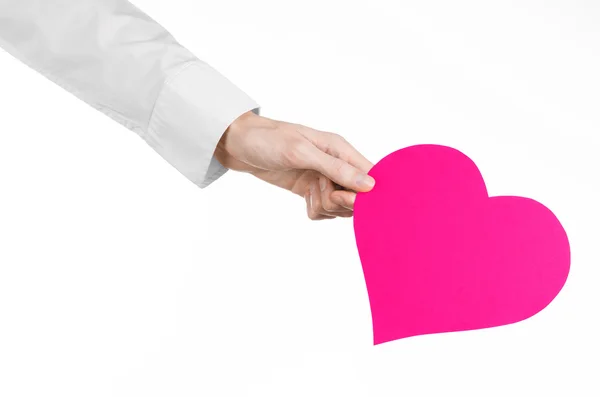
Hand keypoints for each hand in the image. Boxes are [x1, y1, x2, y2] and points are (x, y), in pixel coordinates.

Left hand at [215, 111, 375, 219]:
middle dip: (338, 201)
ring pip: (339, 207)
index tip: (340, 196)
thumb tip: (370, 186)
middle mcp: (336, 164)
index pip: (370, 176)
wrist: (237, 144)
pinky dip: (314, 210)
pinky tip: (303, 198)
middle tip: (317, 190)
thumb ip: (336, 169)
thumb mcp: (302, 152)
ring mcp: (322, 179)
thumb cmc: (268, 140)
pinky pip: (322, 211)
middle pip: (356, 197)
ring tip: (308, 192)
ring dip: (324, 206)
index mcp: (341, 149)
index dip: (364, 193)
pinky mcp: (309, 190)